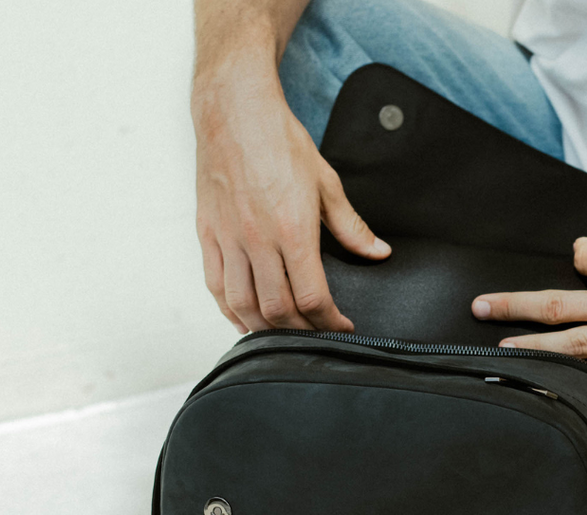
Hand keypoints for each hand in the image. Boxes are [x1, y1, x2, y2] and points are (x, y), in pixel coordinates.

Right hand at [192, 62, 389, 333]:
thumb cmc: (278, 140)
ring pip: (243, 306)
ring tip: (285, 334)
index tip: (341, 327)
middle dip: (302, 331)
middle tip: (317, 333)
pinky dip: (231, 312)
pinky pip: (216, 287)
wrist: (234, 109)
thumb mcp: (326, 182)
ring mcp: (229, 239)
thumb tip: (378, 252)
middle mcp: (258, 240)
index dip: (330, 322)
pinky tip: (246, 320)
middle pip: (278, 310)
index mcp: (292, 230)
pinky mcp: (208, 234)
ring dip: (265, 330)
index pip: (312, 298)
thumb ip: (352, 226)